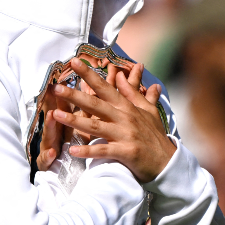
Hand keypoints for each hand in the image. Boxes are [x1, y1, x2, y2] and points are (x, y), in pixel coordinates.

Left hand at [51, 58, 175, 182]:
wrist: (168, 161)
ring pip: (96, 126)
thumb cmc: (155, 135)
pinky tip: (72, 150)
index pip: (105, 87)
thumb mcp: (147, 110)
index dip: (89, 75)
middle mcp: (124, 118)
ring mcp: (125, 135)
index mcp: (127, 107)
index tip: (74, 62)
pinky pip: (104, 151)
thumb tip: (122, 75)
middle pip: (96, 104)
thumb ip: (133, 92)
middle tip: (56, 88)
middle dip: (75, 95)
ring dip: (75, 121)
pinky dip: (88, 151)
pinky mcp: (126, 152)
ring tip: (56, 115)